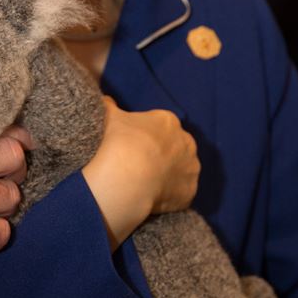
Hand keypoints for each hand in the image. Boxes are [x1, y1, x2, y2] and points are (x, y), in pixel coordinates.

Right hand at [82, 98, 199, 248]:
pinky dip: (170, 195)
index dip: (146, 137)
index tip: (134, 147)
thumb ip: (109, 106)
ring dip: (169, 174)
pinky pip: (181, 191)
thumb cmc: (118, 143)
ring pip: (181, 169)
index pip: (160, 126)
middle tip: (140, 165)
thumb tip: (106, 100)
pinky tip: (153, 197)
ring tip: (146, 183)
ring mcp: (190, 167)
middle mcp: (186, 141)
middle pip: (175, 147)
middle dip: (162, 154)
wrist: (127, 178)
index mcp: (168, 121)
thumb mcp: (109, 118)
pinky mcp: (190, 190)